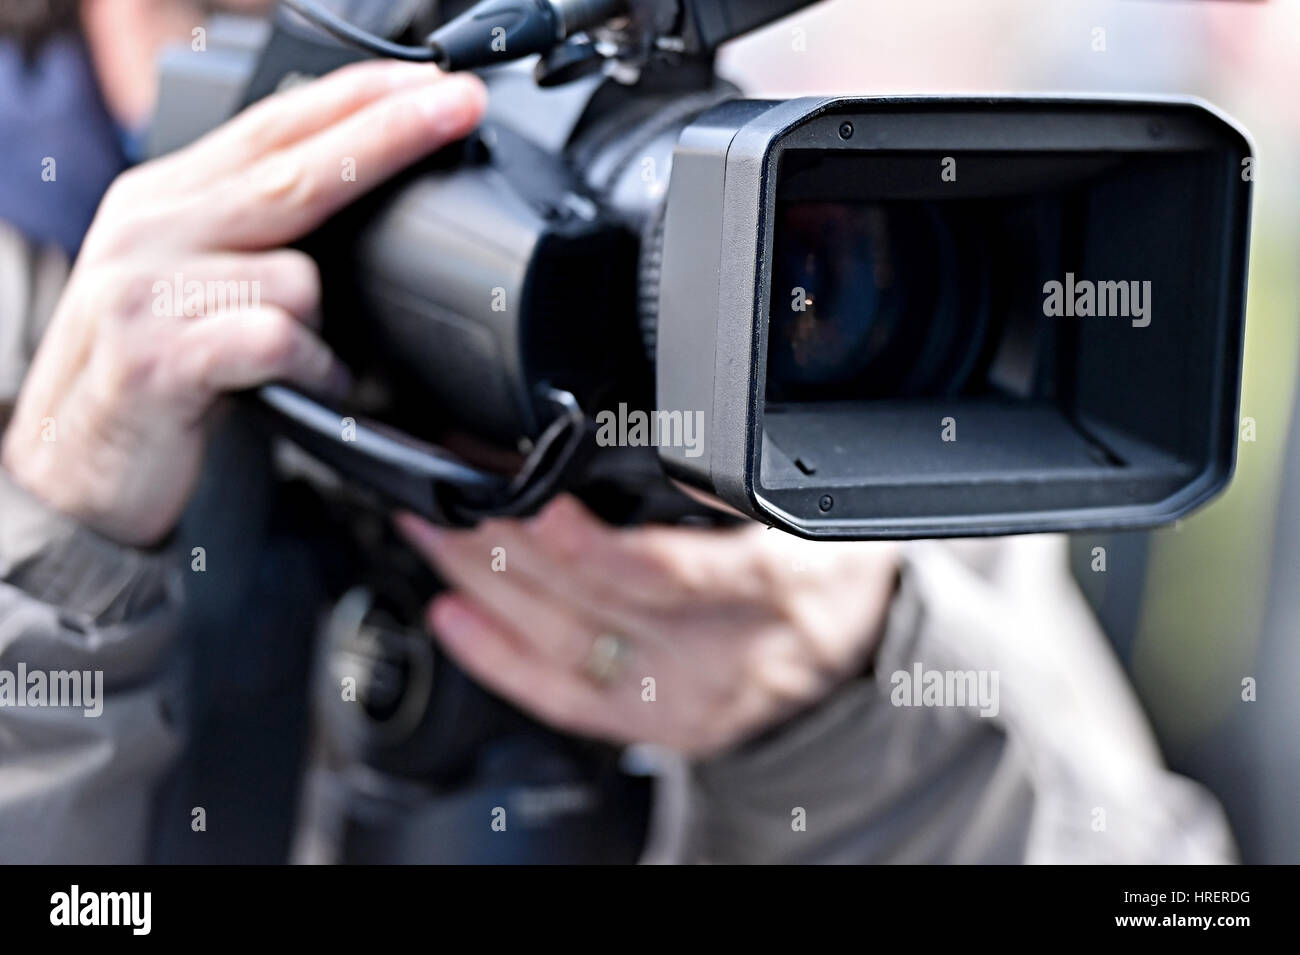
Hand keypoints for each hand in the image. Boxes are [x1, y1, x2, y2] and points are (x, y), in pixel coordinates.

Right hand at [1, 61, 485, 545]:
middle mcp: (149, 229)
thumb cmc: (160, 378)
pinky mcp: (157, 358)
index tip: (431, 87)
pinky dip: (315, 370)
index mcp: (165, 200)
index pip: (270, 128)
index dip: (355, 100)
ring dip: (328, 328)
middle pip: (292, 170)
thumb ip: (257, 236)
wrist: (77, 474)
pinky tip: (312, 387)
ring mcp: (145, 290)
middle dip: (387, 135)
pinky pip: (278, 342)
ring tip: (312, 365)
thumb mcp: (198, 284)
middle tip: (457, 107)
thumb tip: (358, 197)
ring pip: (298, 275)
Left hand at [398, 497, 899, 756]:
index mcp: (770, 586)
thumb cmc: (832, 569)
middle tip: (446, 493)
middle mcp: (720, 654)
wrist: (855, 656)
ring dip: (483, 586)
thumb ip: (745, 480)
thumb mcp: (817, 509)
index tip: (531, 496)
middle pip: (591, 606)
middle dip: (504, 547)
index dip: (586, 542)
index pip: (665, 572)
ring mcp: (684, 698)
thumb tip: (664, 432)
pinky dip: (500, 659)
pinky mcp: (656, 724)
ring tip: (431, 531)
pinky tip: (452, 616)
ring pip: (564, 646)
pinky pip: (566, 700)